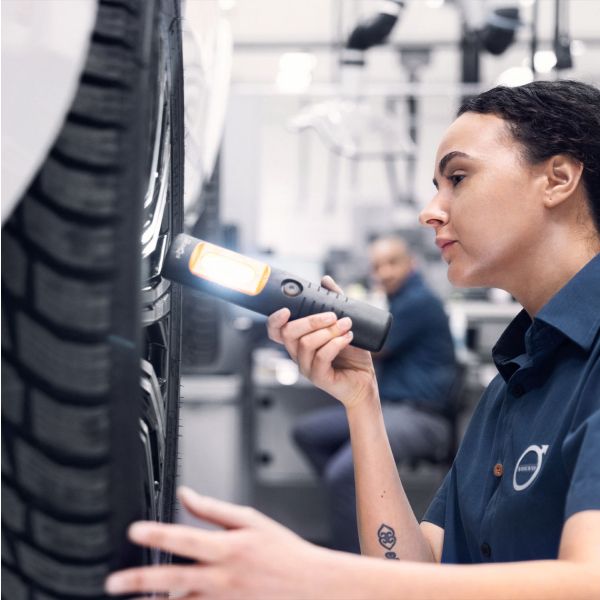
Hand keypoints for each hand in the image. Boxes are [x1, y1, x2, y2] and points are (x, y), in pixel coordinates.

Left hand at [105, 487, 326, 598]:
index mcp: (228, 548)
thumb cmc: (282, 550)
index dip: (158, 535)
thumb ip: (213, 509)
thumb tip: (186, 494)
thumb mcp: (250, 520)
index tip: (134, 531)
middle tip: (113, 584)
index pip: (185, 540)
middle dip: (140, 582)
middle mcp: (222, 578)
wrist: (310, 585)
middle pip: (173, 580)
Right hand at [266, 275, 377, 408]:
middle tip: (333, 315)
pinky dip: (336, 343)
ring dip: (328, 331)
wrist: (365, 379)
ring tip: (346, 325)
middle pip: (289, 334)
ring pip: (306, 344)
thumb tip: (325, 280)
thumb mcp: (344, 323)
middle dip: (311, 320)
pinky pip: (322, 357)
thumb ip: (334, 302)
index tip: (287, 309)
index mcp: (299, 341)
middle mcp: (298, 354)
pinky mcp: (319, 377)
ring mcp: (307, 367)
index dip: (275, 320)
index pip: (276, 331)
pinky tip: (348, 338)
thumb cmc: (352, 354)